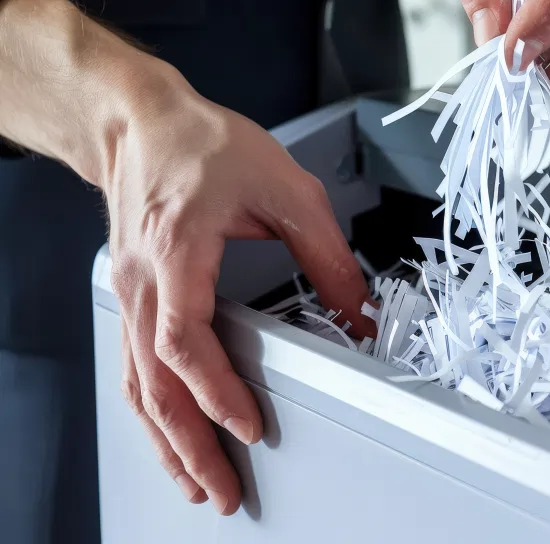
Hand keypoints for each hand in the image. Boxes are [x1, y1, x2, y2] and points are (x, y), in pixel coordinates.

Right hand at [104, 62, 374, 514]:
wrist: (143, 122)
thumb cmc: (204, 144)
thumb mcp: (285, 188)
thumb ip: (327, 255)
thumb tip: (359, 309)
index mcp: (178, 249)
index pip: (183, 340)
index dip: (214, 390)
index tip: (247, 424)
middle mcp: (143, 280)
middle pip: (154, 382)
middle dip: (188, 443)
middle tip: (221, 488)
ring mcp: (129, 291)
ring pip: (138, 384)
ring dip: (166, 438)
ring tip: (195, 479)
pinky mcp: (132, 294)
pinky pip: (133, 365)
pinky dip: (153, 407)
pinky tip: (170, 428)